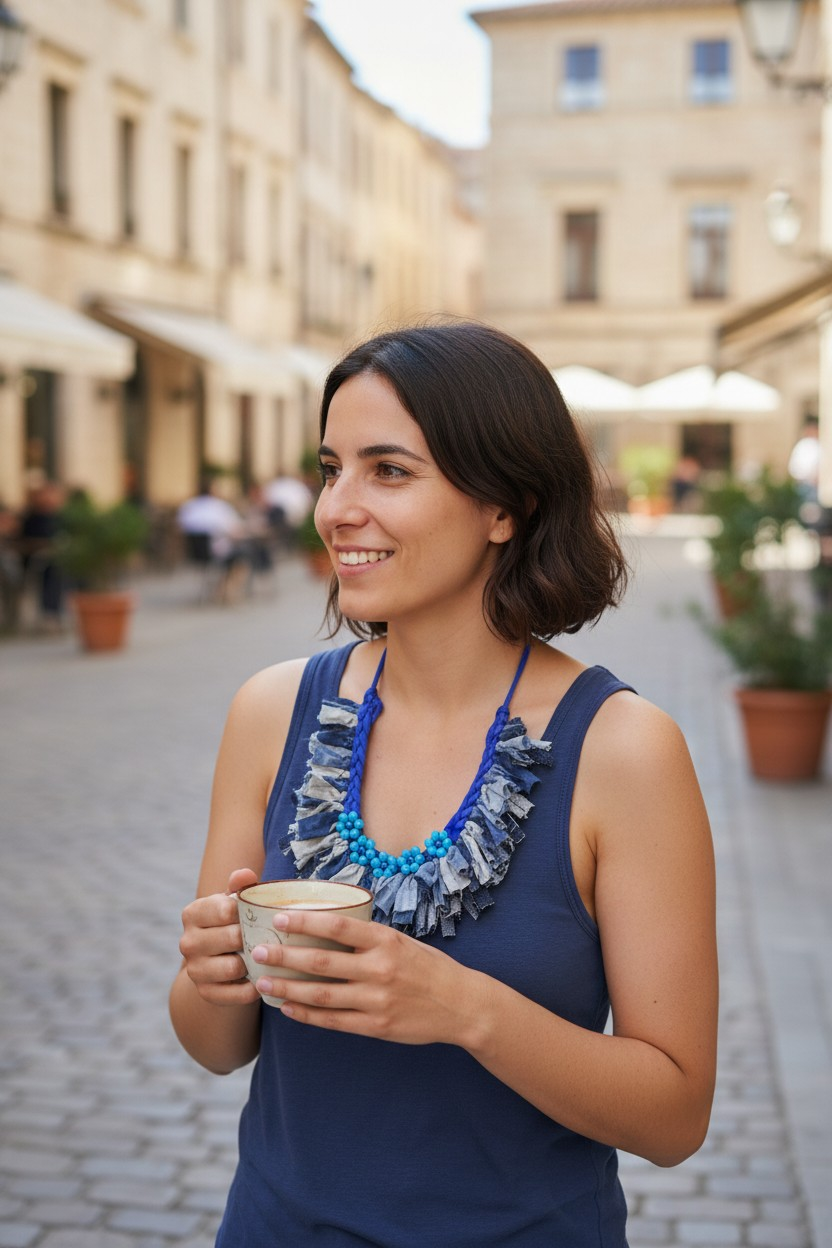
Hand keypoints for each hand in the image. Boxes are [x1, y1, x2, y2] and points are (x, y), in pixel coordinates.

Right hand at [179, 867, 260, 1006]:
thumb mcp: (233, 902)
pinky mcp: (206, 993)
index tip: (261, 913)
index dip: (248, 912)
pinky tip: (262, 979)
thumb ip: (239, 886)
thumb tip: (245, 874)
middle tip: (270, 936)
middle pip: (232, 938)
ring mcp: (194, 970)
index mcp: (193, 914)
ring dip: (253, 963)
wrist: (216, 960)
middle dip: (254, 937)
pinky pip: (237, 994)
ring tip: (265, 957)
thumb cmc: (231, 923)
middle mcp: (188, 942)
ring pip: (233, 967)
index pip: (225, 910)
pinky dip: (253, 988)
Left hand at [250, 909, 484, 1046]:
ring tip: (263, 981)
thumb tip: (327, 924)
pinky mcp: (376, 1026)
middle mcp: (379, 969)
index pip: (338, 925)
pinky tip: (288, 1007)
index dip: (305, 921)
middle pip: (322, 961)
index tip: (279, 917)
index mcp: (385, 940)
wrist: (461, 1005)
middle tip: (258, 950)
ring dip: (289, 987)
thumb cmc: (428, 967)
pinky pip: (334, 1021)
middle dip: (285, 955)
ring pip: (322, 994)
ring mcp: (376, 1000)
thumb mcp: (402, 941)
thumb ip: (368, 937)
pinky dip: (308, 1014)